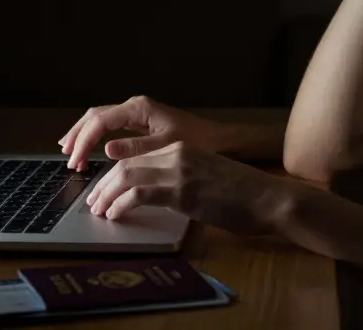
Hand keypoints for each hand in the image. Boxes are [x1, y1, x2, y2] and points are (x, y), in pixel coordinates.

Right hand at [58, 95, 228, 171]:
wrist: (220, 140)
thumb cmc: (197, 142)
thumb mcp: (166, 148)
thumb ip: (135, 148)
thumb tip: (105, 150)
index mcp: (139, 109)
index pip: (100, 121)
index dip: (84, 142)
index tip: (75, 162)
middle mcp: (135, 107)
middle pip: (95, 116)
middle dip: (78, 136)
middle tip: (67, 158)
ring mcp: (137, 113)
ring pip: (100, 119)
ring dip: (84, 134)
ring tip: (70, 153)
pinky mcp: (140, 122)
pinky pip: (110, 125)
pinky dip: (96, 136)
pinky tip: (90, 148)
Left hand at [85, 141, 299, 235]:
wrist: (269, 198)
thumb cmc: (244, 195)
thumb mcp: (206, 179)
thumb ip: (181, 180)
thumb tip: (155, 195)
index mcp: (182, 147)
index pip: (136, 157)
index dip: (114, 175)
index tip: (103, 190)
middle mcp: (177, 153)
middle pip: (125, 164)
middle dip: (103, 184)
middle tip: (93, 202)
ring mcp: (179, 170)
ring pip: (126, 176)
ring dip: (106, 195)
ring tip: (99, 211)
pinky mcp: (182, 190)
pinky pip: (139, 193)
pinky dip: (121, 204)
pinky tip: (116, 215)